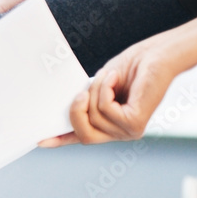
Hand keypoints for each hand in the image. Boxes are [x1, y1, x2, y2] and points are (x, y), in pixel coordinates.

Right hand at [40, 18, 196, 146]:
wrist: (155, 56)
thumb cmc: (130, 68)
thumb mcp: (96, 87)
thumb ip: (84, 102)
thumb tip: (65, 108)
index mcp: (108, 125)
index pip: (80, 136)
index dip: (60, 140)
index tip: (40, 141)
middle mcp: (118, 133)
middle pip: (83, 135)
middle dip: (76, 111)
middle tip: (82, 92)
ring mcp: (128, 132)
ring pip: (93, 118)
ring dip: (96, 92)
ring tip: (108, 78)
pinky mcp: (135, 124)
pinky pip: (105, 109)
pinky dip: (105, 89)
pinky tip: (115, 80)